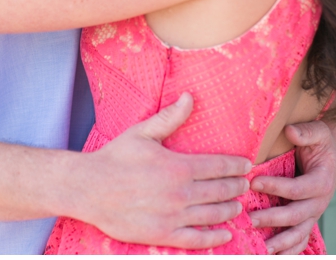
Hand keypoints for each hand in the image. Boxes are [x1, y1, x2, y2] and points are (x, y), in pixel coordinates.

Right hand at [76, 93, 251, 249]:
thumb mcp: (142, 133)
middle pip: (221, 191)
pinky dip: (216, 237)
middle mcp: (181, 193)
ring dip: (230, 209)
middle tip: (245, 185)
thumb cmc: (114, 158)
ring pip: (214, 215)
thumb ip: (169, 117)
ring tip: (237, 206)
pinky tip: (225, 233)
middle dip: (237, 187)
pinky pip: (197, 239)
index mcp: (178, 166)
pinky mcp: (164, 234)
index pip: (218, 166)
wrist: (89, 188)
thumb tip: (189, 97)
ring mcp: (174, 216)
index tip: (246, 166)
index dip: (236, 166)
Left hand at [250, 119, 335, 253]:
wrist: (328, 156)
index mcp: (321, 181)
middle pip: (296, 215)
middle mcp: (318, 201)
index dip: (277, 187)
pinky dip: (288, 249)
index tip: (254, 182)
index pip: (298, 189)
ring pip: (298, 232)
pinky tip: (273, 254)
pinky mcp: (304, 218)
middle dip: (273, 218)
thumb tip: (291, 131)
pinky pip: (299, 238)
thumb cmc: (319, 143)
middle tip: (251, 219)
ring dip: (281, 242)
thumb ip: (306, 132)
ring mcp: (311, 213)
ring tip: (263, 249)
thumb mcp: (316, 132)